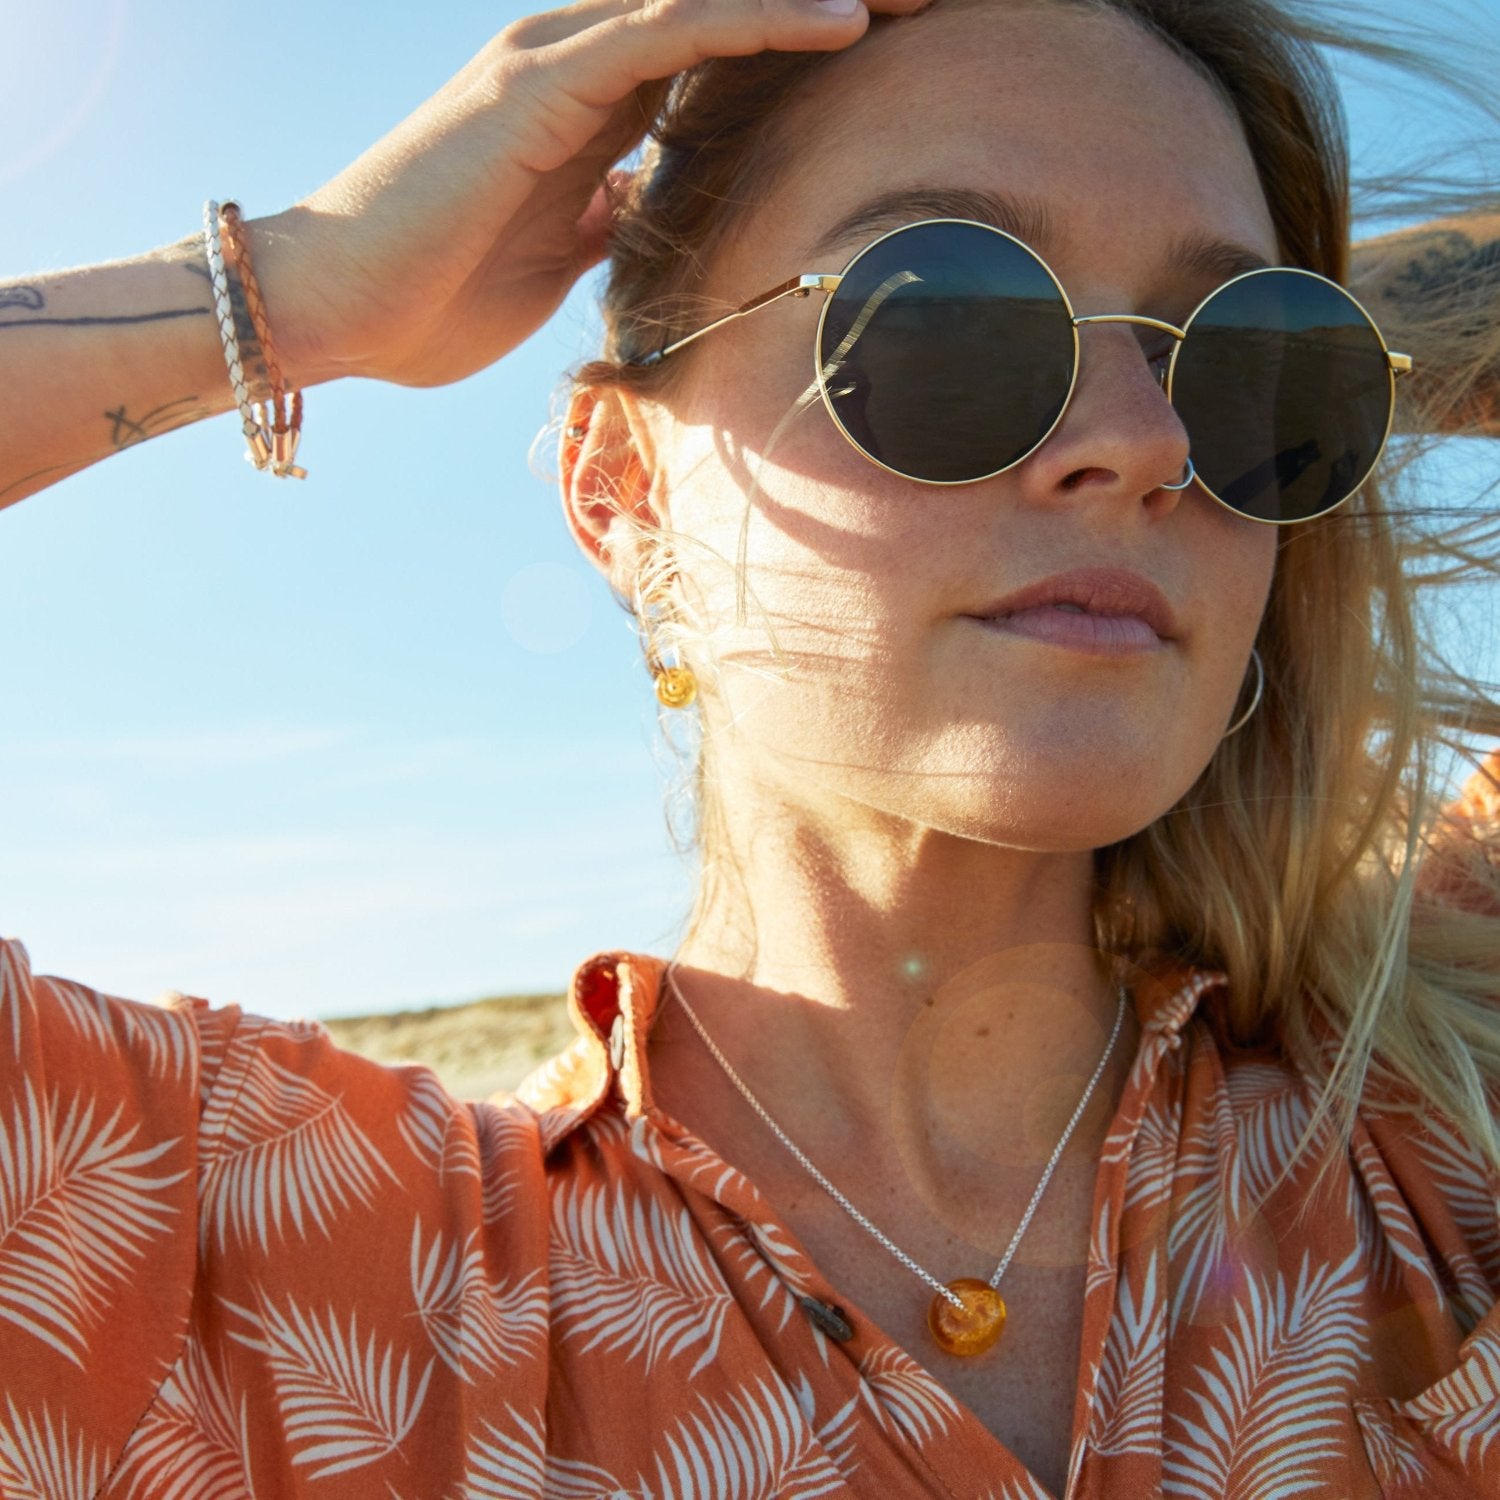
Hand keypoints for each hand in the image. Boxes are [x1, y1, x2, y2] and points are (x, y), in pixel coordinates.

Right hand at [256, 0, 926, 389]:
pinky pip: (673, 31)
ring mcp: (556, 62)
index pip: (716, 50)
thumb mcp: (559, 259)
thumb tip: (652, 214)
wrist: (332, 308)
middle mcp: (577, 62)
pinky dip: (760, 19)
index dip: (800, 42)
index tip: (894, 54)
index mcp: (586, 105)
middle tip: (937, 4)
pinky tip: (845, 22)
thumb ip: (608, 218)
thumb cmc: (433, 296)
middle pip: (724, 8)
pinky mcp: (543, 85)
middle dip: (830, 2)